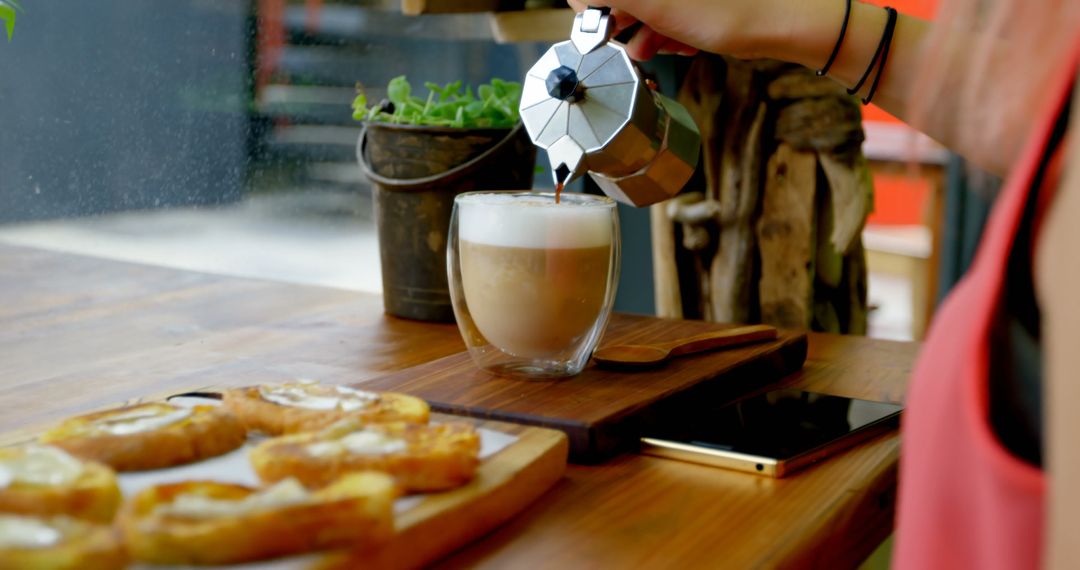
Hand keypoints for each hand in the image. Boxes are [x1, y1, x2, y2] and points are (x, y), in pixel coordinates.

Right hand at [566, 0, 789, 61]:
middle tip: (636, 43)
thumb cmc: (732, 10)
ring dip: (649, 31)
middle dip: (627, 22)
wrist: (785, 22)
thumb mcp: (655, 5)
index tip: (604, 29)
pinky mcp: (699, 1)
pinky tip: (684, 43)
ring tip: (663, 48)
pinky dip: (671, 29)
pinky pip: (671, 12)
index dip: (596, 9)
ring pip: (648, 7)